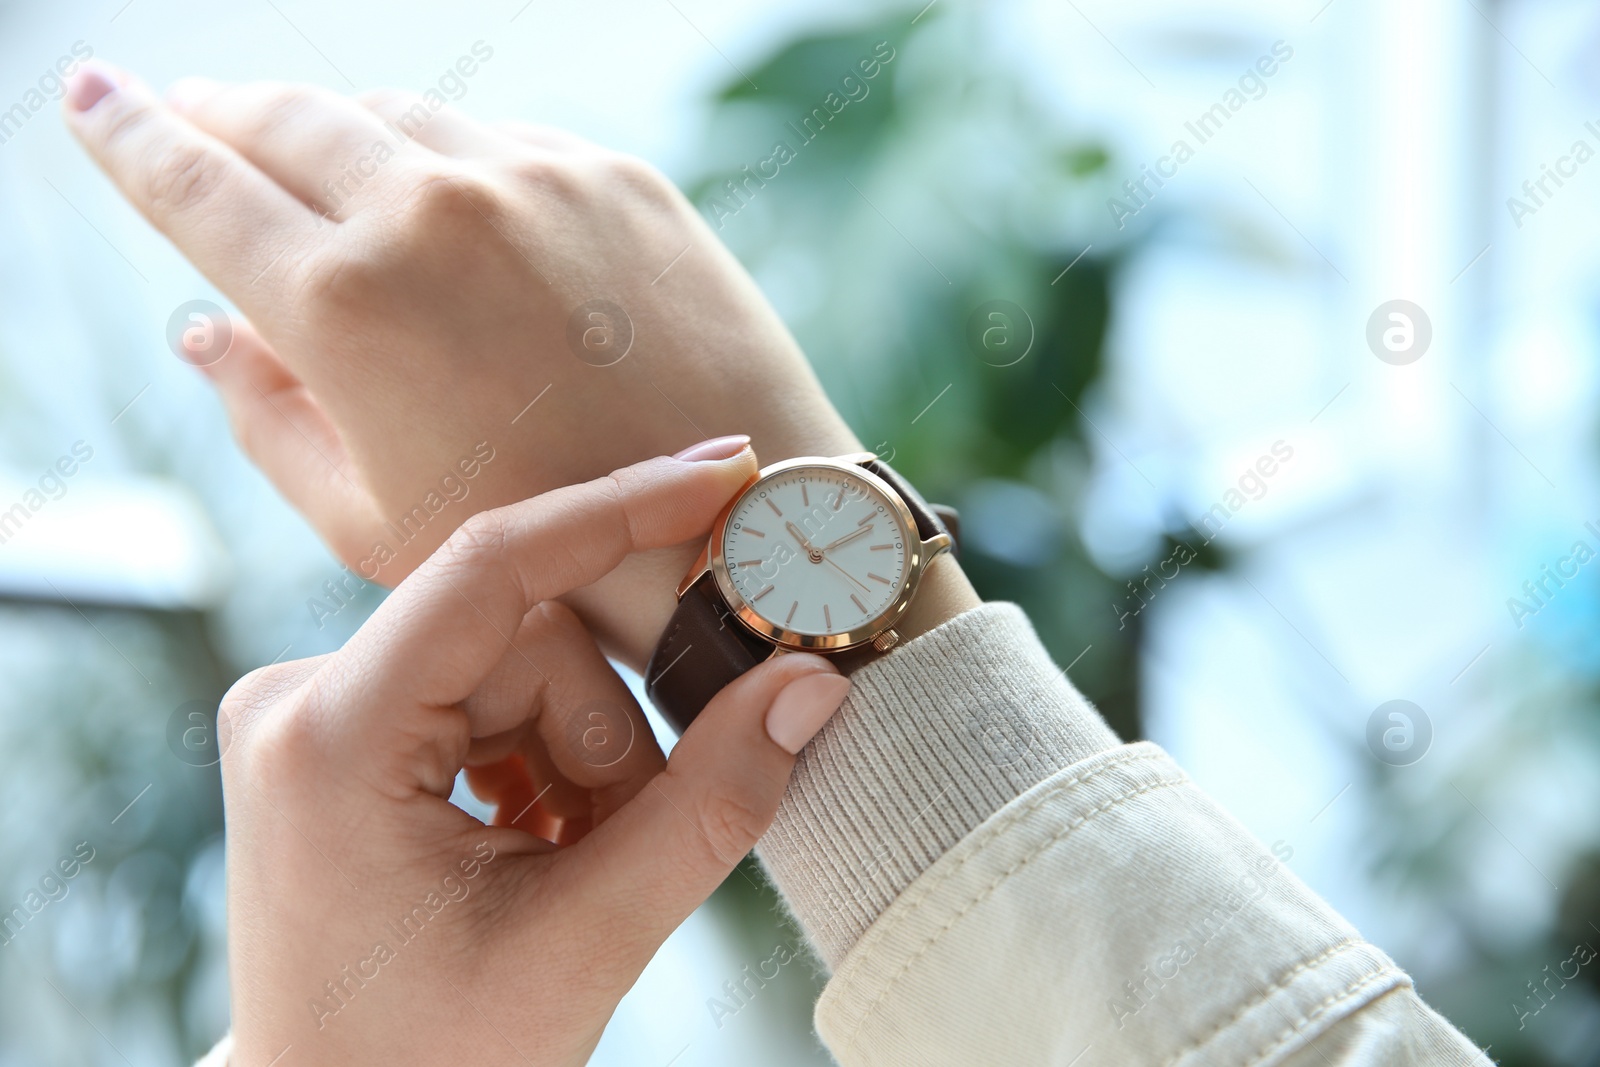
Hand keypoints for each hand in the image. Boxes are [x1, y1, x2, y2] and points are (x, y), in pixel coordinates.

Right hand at [60, 61, 863, 665]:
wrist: (740, 529)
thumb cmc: (551, 558)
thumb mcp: (372, 521)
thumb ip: (265, 414)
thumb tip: (202, 330)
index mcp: (349, 302)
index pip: (199, 185)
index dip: (132, 139)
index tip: (94, 102)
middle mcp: (434, 211)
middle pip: (289, 117)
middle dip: (221, 111)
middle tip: (187, 112)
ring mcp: (534, 179)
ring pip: (395, 115)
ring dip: (333, 124)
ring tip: (302, 146)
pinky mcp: (616, 176)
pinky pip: (498, 139)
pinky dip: (444, 156)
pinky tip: (435, 190)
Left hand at [216, 450, 852, 1063]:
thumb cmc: (431, 1059)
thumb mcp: (586, 941)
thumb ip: (711, 805)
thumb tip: (811, 685)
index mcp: (331, 738)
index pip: (490, 567)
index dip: (620, 511)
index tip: (727, 474)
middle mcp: (301, 698)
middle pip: (526, 637)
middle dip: (603, 737)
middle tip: (612, 846)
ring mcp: (313, 711)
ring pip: (518, 664)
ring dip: (579, 759)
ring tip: (566, 865)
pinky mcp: (341, 728)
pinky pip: (484, 692)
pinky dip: (540, 761)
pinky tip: (533, 844)